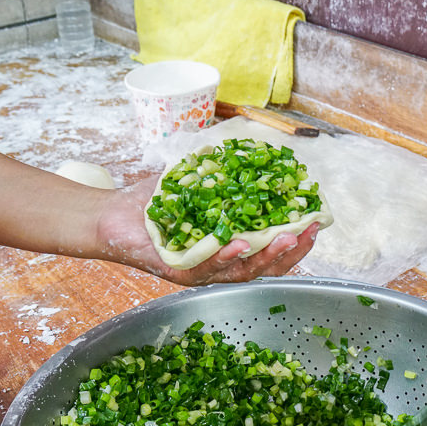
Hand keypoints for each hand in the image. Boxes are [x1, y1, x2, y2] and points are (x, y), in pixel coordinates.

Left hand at [96, 176, 319, 285]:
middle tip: (309, 233)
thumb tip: (256, 152)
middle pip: (263, 267)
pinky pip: (204, 269)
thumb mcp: (197, 184)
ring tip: (284, 239)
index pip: (269, 250)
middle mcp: (217, 264)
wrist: (111, 215)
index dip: (294, 241)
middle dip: (290, 252)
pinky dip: (224, 257)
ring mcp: (198, 270)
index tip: (315, 223)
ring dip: (264, 256)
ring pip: (239, 272)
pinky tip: (239, 244)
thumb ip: (225, 174)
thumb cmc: (154, 204)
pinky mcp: (175, 271)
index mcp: (227, 247)